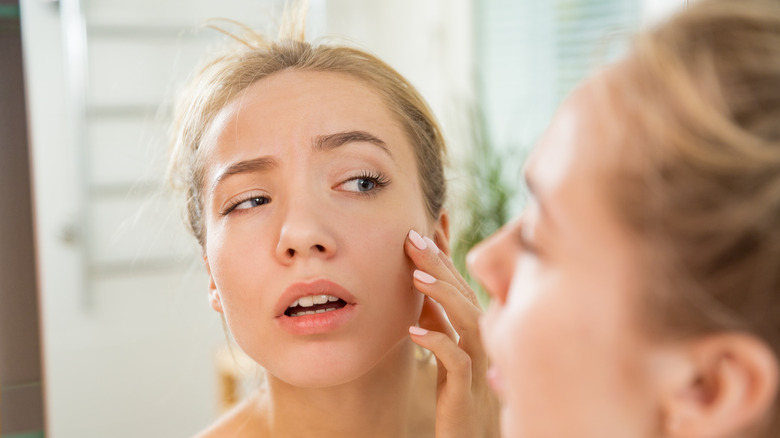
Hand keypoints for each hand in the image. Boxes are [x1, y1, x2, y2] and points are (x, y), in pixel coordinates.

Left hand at [405, 229, 499, 437]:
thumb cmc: (457, 393)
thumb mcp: (443, 348)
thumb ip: (437, 318)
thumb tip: (420, 283)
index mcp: (474, 329)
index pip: (459, 283)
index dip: (444, 254)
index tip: (426, 225)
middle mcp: (481, 341)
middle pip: (464, 293)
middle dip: (439, 264)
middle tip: (412, 237)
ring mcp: (478, 364)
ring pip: (467, 321)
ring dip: (443, 295)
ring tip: (415, 276)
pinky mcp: (467, 391)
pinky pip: (457, 362)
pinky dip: (437, 343)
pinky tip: (414, 331)